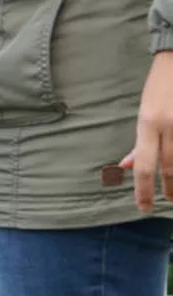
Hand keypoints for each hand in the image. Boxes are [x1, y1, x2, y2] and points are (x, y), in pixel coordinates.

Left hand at [120, 51, 172, 210]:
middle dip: (169, 188)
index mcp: (149, 123)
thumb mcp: (144, 114)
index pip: (145, 166)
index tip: (144, 207)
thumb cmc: (160, 88)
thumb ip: (140, 142)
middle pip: (170, 167)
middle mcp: (170, 125)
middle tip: (168, 201)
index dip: (143, 190)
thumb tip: (127, 167)